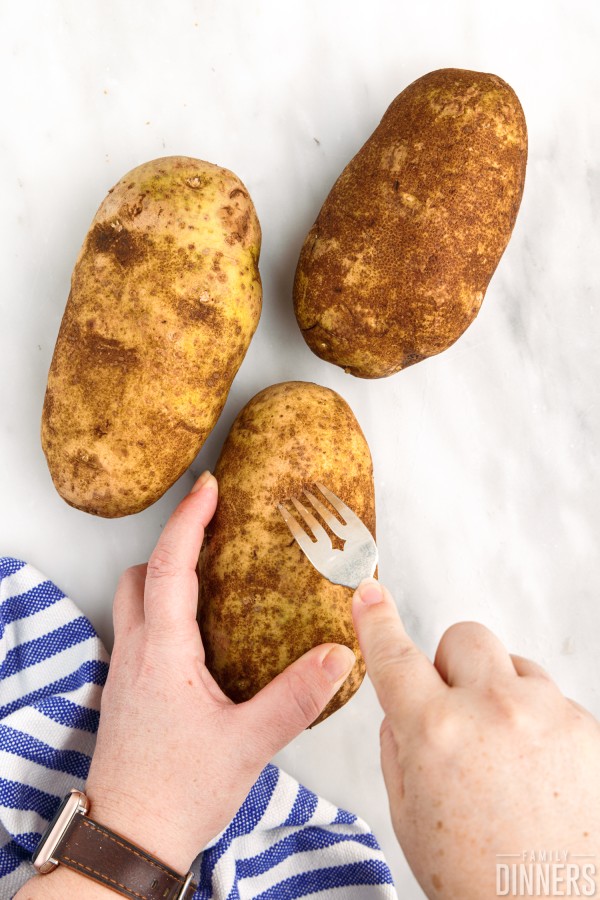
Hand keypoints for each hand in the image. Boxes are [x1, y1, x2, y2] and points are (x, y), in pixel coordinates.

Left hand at [19, 472, 354, 898]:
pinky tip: (200, 634)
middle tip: (214, 528)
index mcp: (162, 652)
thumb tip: (339, 654)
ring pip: (134, 602)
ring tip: (212, 575)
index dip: (188, 520)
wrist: (129, 842)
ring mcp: (126, 673)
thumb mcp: (248, 744)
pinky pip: (140, 630)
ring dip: (164, 576)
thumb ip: (295, 697)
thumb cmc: (177, 794)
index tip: (208, 486)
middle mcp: (136, 653)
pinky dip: (164, 609)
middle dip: (173, 543)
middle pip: (141, 575)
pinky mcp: (128, 693)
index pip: (169, 567)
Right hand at [352, 579, 599, 898]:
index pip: (395, 657)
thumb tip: (402, 708)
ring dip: (499, 693)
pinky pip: (551, 698)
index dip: (377, 621)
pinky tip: (536, 770)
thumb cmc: (482, 882)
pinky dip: (536, 721)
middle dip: (451, 664)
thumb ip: (396, 748)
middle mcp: (493, 709)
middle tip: (454, 707)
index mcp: (436, 732)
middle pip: (464, 637)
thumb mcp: (409, 819)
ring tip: (504, 754)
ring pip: (513, 664)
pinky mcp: (587, 728)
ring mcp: (547, 714)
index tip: (371, 595)